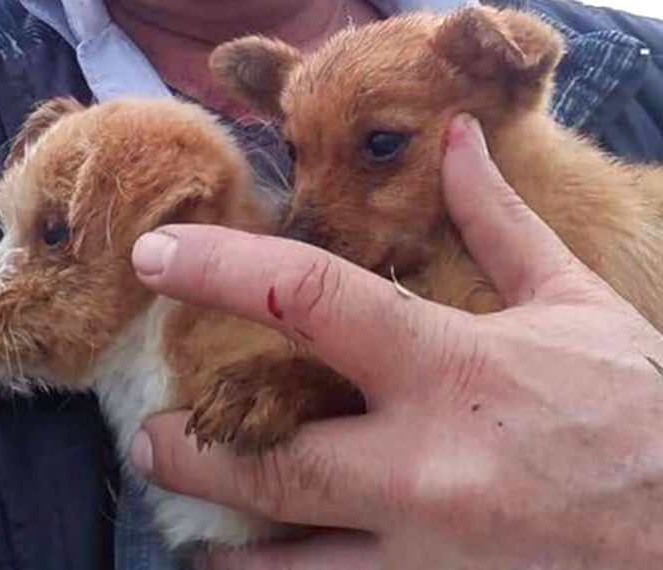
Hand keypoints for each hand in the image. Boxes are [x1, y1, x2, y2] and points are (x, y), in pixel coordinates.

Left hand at [129, 114, 662, 568]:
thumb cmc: (634, 413)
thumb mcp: (571, 306)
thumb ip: (500, 223)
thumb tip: (459, 143)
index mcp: (450, 369)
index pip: (309, 299)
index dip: (220, 269)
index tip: (157, 261)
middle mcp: (425, 467)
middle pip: (268, 459)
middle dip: (190, 453)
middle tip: (153, 440)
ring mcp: (428, 555)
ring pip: (285, 564)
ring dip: (221, 546)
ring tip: (187, 528)